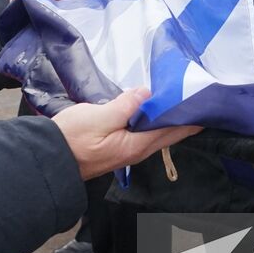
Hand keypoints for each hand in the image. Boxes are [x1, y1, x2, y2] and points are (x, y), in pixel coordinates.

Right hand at [53, 87, 201, 179]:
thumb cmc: (70, 139)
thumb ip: (124, 106)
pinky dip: (153, 119)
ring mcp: (127, 150)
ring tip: (179, 98)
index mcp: (137, 145)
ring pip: (156, 132)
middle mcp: (136, 150)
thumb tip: (147, 93)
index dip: (191, 117)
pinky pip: (143, 131)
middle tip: (198, 95)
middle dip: (184, 116)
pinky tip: (152, 108)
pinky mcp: (117, 146)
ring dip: (168, 117)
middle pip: (169, 133)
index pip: (173, 130)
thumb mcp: (98, 117)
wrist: (48, 159)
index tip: (206, 101)